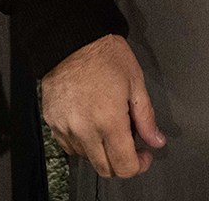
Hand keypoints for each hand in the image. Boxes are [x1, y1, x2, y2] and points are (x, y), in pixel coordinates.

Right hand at [40, 34, 165, 178]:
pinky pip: (69, 145)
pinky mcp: (52, 121)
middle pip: (105, 169)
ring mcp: (65, 127)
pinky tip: (89, 122)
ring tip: (107, 125)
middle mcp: (84, 130)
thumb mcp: (135, 82)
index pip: (124, 167)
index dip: (139, 165)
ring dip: (101, 150)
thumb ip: (146, 117)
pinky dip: (82, 141)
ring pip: (86, 157)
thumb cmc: (105, 55)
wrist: (71, 38)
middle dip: (122, 161)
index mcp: (108, 121)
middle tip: (129, 141)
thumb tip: (156, 141)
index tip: (144, 153)